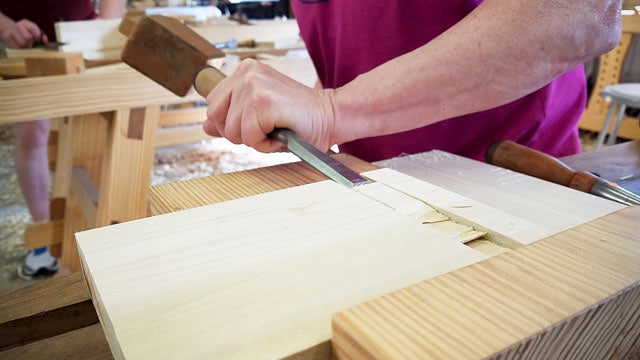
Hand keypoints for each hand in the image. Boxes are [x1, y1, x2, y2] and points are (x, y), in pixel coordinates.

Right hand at [0, 19, 45, 47]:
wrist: (9, 29)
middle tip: (31, 43)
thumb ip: (42, 35)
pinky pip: (17, 46)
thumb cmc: (25, 32)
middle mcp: (18, 25)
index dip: (37, 36)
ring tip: (26, 45)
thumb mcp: (33, 31)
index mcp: (26, 23)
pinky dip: (21, 48)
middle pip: (28, 37)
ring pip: (23, 43)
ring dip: (26, 46)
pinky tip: (21, 45)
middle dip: (32, 42)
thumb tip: (45, 41)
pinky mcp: (7, 37)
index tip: (37, 40)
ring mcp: (12, 31)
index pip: (33, 29)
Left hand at [204, 59, 336, 152]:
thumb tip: (205, 125)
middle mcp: (246, 72)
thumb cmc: (297, 121)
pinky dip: (264, 145)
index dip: (230, 124)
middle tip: (266, 129)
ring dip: (254, 140)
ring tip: (276, 130)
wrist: (331, 118)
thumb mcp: (257, 117)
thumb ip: (230, 117)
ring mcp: (254, 85)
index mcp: (244, 71)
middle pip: (214, 117)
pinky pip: (248, 136)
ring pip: (231, 130)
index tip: (258, 123)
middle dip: (238, 133)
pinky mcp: (263, 101)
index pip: (212, 104)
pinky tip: (281, 134)